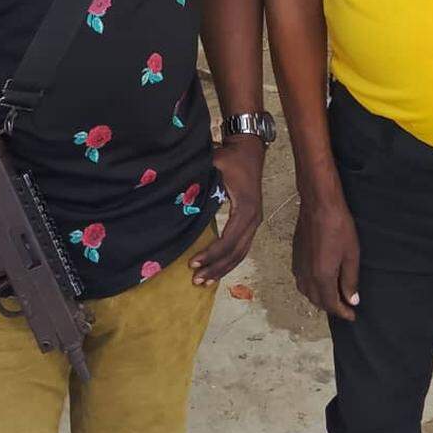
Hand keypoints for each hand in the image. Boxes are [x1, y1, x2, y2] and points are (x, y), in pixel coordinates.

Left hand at [190, 136, 264, 285]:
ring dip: (223, 269)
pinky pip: (242, 247)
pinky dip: (229, 260)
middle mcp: (253, 219)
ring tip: (204, 282)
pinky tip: (217, 269)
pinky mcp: (252, 222)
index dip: (211, 254)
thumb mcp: (214, 164)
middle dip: (215, 268)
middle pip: (236, 253)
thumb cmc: (230, 158)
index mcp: (245, 209)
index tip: (192, 263)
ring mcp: (255, 222)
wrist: (249, 150)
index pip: (228, 241)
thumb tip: (177, 192)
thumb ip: (199, 178)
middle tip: (196, 280)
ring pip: (241, 253)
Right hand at [293, 193, 359, 320]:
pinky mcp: (295, 255)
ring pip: (306, 291)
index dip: (343, 313)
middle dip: (331, 307)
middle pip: (317, 300)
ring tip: (332, 296)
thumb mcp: (351, 255)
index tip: (352, 315)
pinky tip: (319, 280)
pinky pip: (300, 280)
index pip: (331, 304)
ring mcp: (298, 265)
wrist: (319, 204)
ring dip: (319, 298)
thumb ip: (350, 280)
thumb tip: (351, 300)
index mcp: (322, 277)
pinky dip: (310, 287)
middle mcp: (307, 275)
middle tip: (345, 306)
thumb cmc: (339, 227)